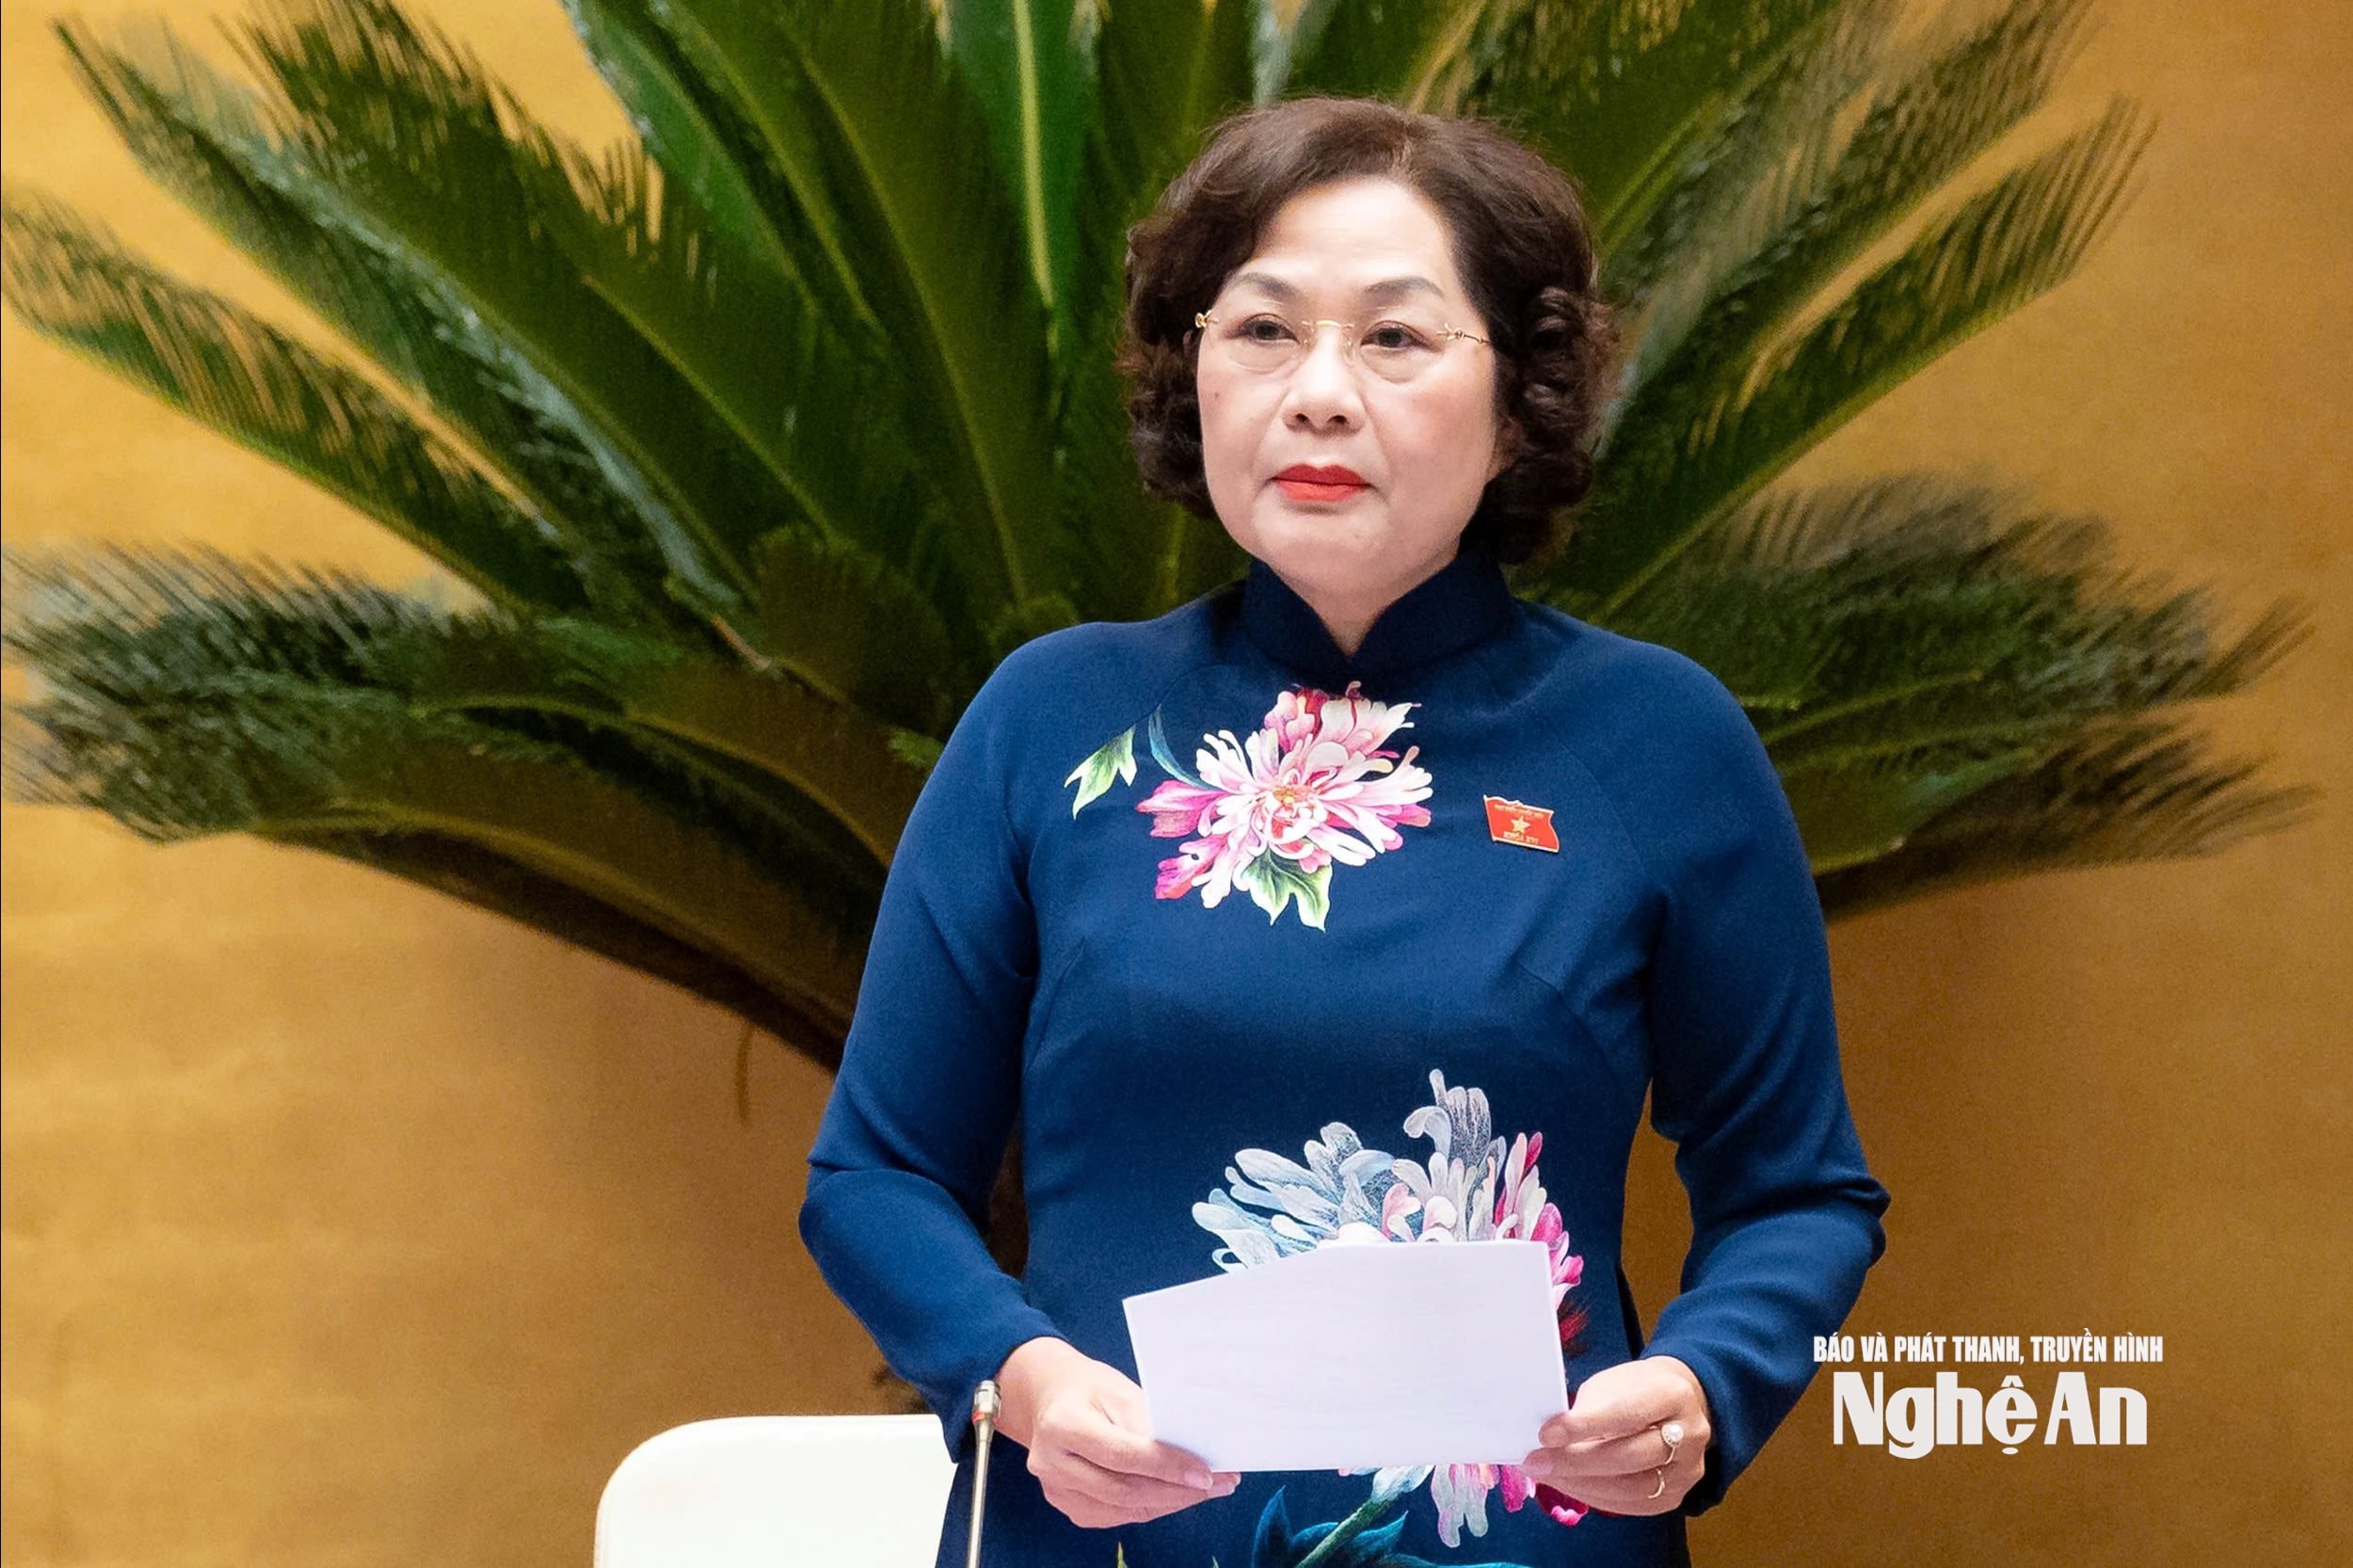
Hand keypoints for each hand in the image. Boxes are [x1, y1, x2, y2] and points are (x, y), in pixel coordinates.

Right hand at [992, 1337, 1241, 1529]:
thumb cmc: (1089, 1389)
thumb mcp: (1119, 1390)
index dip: (1165, 1466)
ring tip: (1208, 1490)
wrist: (1049, 1399)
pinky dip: (1152, 1507)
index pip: (1121, 1454)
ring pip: (1124, 1508)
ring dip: (1171, 1502)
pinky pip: (1117, 1515)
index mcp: (1062, 1425)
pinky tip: (1178, 1495)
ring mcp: (1056, 1491)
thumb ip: (1149, 1424)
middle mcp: (1051, 1464)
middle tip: (1219, 1484)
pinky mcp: (1068, 1506)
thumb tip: (1192, 1454)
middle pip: (1123, 1489)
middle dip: (1177, 1491)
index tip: (1206, 1473)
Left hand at [1519, 1354, 1712, 1516]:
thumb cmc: (1635, 1389)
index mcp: (1672, 1394)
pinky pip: (1632, 1504)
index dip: (1584, 1427)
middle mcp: (1690, 1433)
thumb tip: (1549, 1440)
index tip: (1546, 1434)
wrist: (1679, 1403)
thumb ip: (1589, 1409)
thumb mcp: (1612, 1383)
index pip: (1627, 1413)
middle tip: (1535, 1462)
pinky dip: (1595, 1496)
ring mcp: (1687, 1469)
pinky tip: (1569, 1485)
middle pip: (1630, 1456)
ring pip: (1631, 1487)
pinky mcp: (1676, 1494)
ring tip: (1546, 1475)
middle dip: (1576, 1462)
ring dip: (1580, 1484)